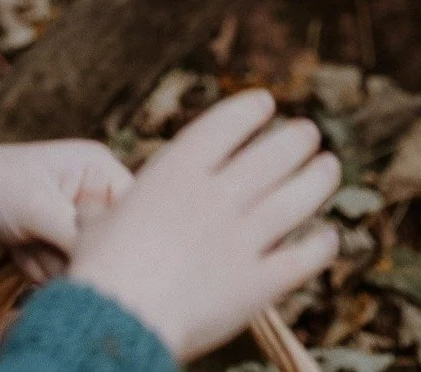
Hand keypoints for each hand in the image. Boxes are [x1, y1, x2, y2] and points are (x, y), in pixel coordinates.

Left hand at [0, 140, 132, 285]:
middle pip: (108, 247)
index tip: (83, 244)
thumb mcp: (38, 207)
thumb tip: (105, 264)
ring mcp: (73, 227)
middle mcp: (91, 198)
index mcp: (98, 171)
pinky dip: (38, 270)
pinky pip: (63, 277)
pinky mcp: (56, 250)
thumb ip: (78, 236)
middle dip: (68, 251)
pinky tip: (18, 249)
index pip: (134, 211)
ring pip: (83, 266)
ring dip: (50, 262)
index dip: (114, 236)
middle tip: (41, 234)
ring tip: (25, 237)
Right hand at [68, 89, 339, 363]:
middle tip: (309, 131)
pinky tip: (329, 237)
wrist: (122, 318)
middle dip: (294, 139)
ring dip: (317, 179)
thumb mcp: (94, 223)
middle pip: (270, 156)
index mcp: (176, 172)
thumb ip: (102, 205)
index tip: (266, 102)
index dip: (249, 109)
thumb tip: (91, 195)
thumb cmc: (102, 269)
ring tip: (329, 166)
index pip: (224, 124)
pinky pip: (302, 258)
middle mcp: (215, 197)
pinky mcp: (259, 283)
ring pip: (295, 200)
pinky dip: (320, 246)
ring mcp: (242, 239)